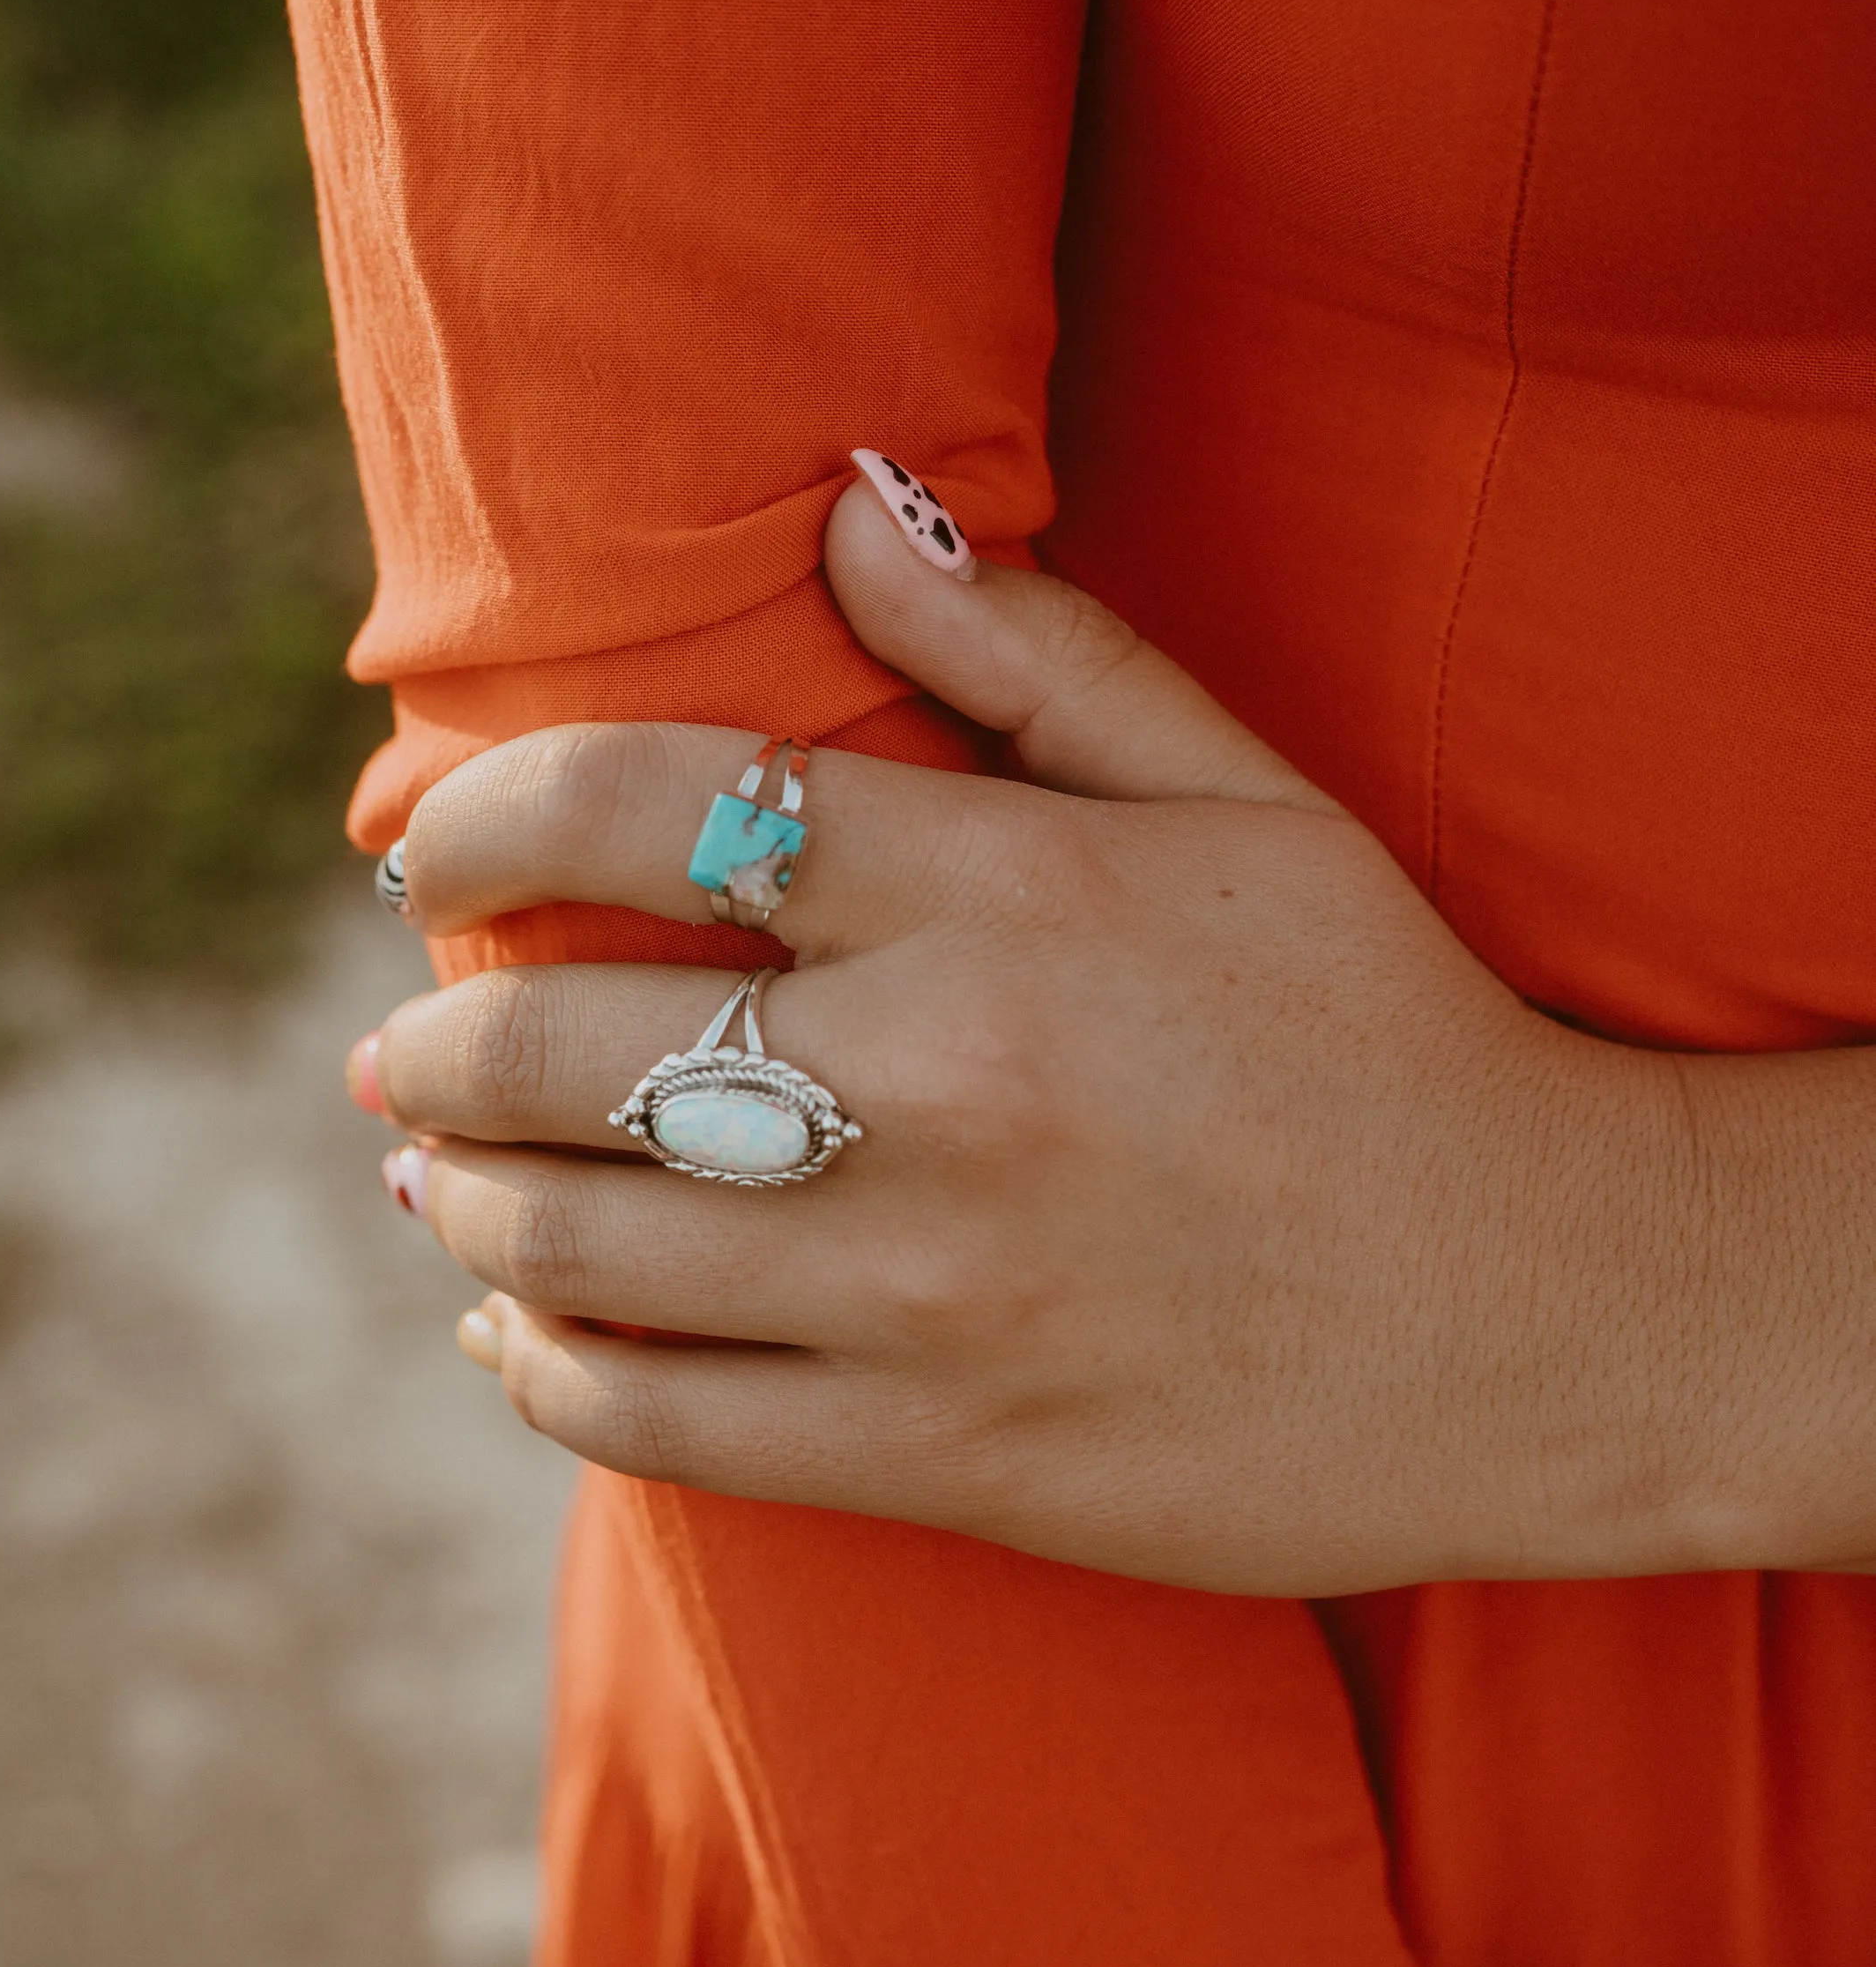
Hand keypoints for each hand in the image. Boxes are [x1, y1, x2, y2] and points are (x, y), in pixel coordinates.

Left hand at [362, 476, 1874, 1592]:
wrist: (1562, 1319)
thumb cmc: (1391, 1035)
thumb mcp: (1252, 803)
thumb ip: (1038, 657)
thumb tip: (841, 512)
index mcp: (1003, 891)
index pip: (645, 800)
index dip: (478, 808)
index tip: (427, 840)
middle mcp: (938, 1084)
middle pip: (555, 1043)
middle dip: (433, 1035)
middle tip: (403, 1039)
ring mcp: (931, 1288)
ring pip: (574, 1249)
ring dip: (458, 1203)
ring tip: (433, 1176)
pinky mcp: (946, 1454)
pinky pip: (660, 1426)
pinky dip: (540, 1377)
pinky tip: (516, 1338)